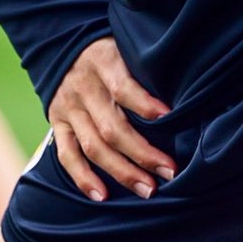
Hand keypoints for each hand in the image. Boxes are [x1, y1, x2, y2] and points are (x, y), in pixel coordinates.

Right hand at [47, 38, 174, 202]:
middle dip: (142, 154)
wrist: (62, 45)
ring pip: (93, 146)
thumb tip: (184, 94)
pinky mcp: (58, 124)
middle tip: (170, 172)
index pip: (123, 88)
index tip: (172, 118)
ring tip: (147, 189)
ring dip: (121, 171)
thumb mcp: (125, 46)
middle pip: (112, 127)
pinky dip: (83, 177)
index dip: (146, 105)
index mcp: (102, 63)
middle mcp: (83, 88)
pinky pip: (67, 155)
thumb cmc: (109, 51)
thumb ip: (145, 67)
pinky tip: (102, 196)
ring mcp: (69, 109)